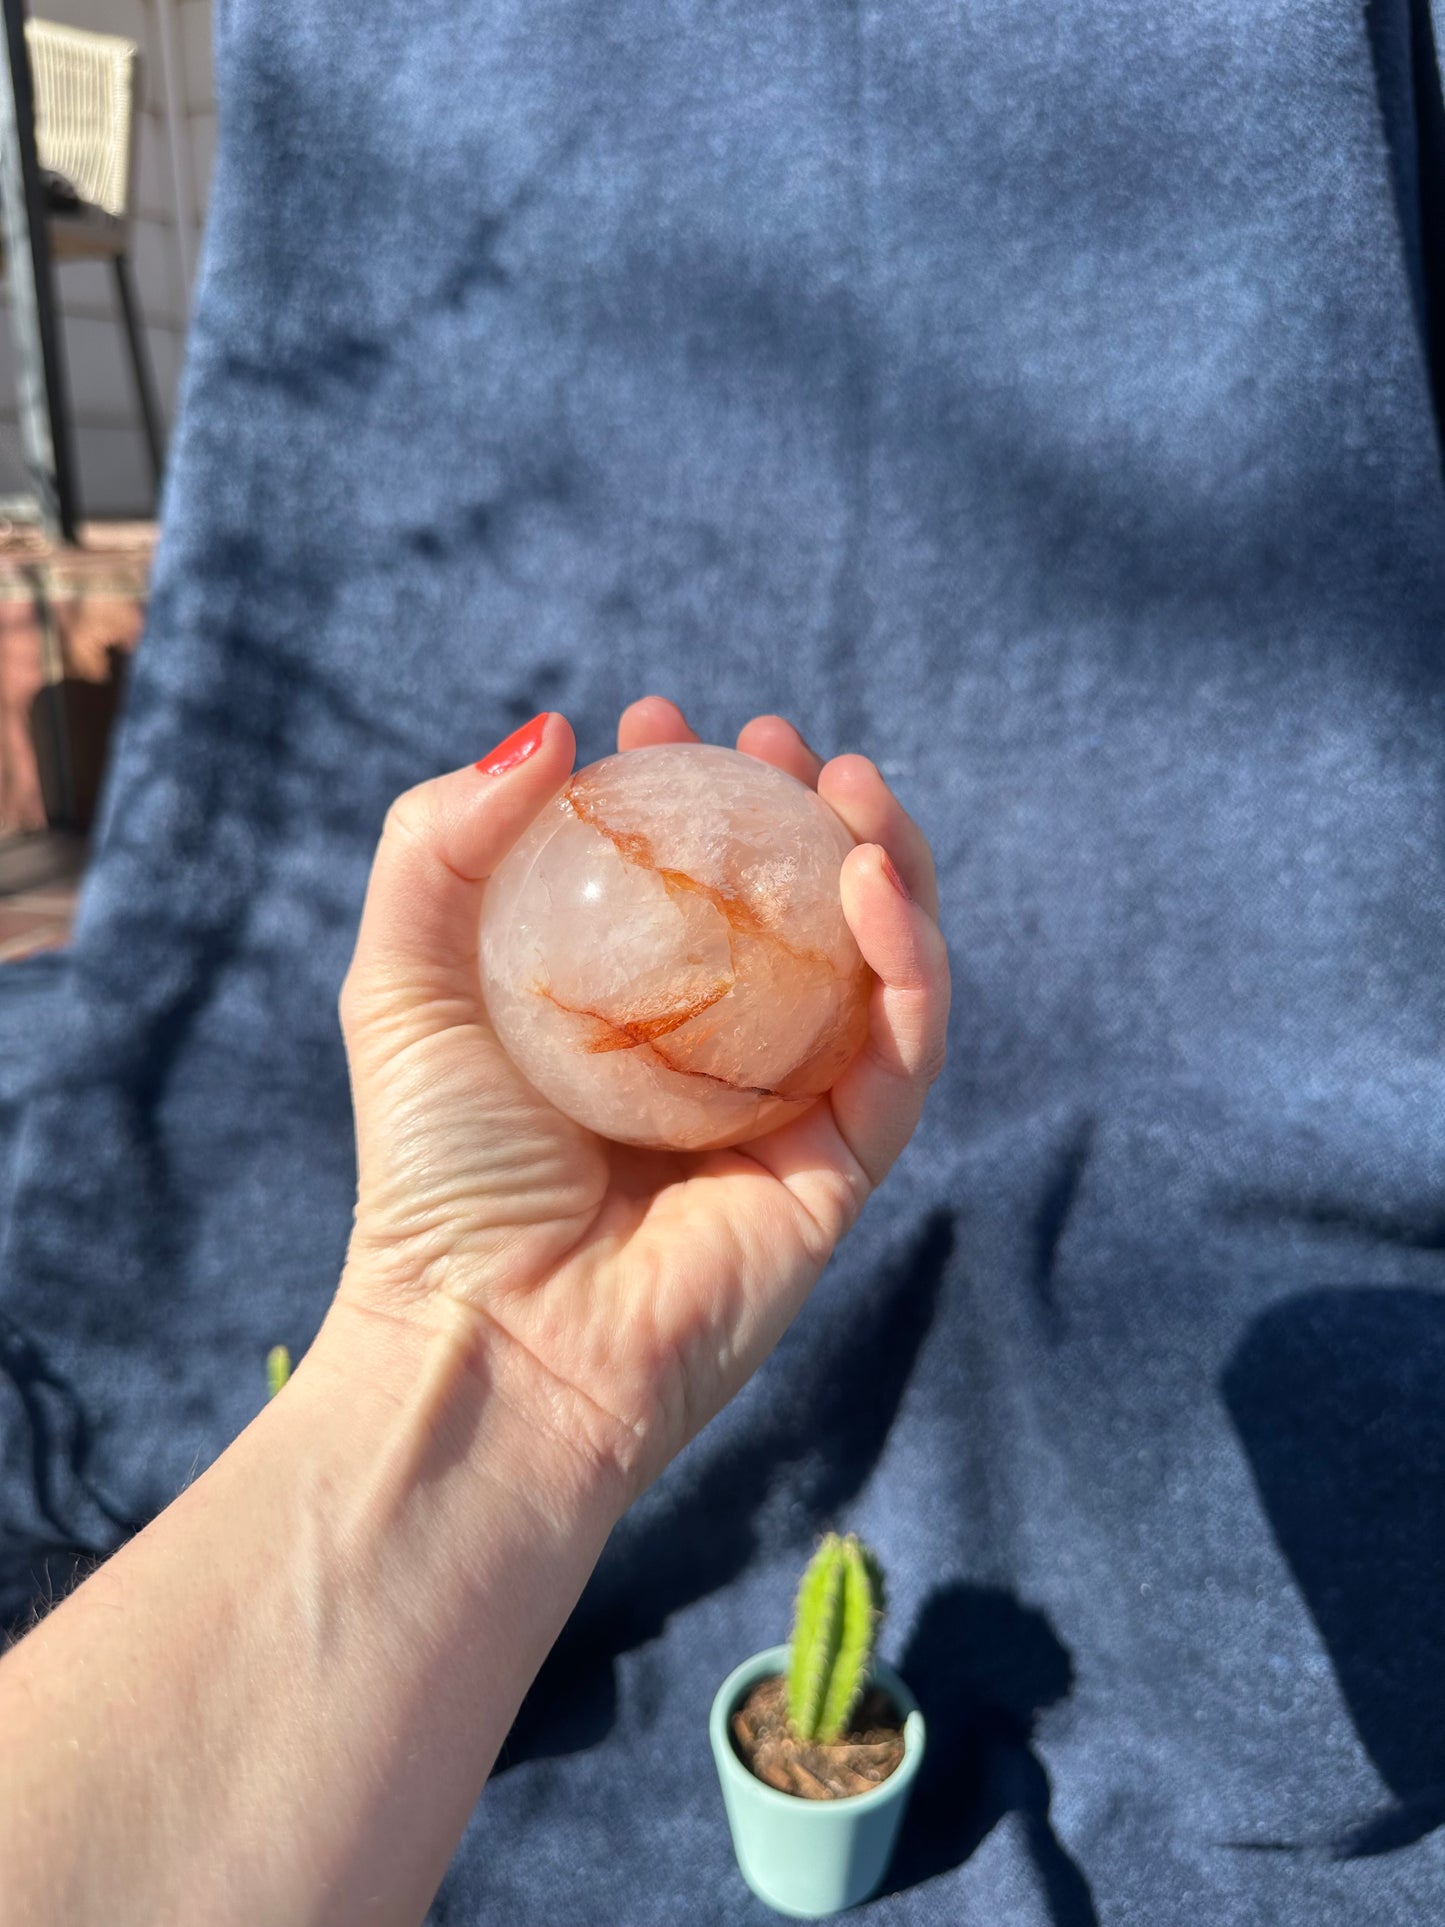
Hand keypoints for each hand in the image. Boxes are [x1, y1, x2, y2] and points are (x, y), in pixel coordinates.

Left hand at [334, 699, 949, 1504]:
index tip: (655, 723)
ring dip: (882, 864)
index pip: (679, 890)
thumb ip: (440, 847)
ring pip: (872, 972)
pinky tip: (870, 878)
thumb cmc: (436, 1174)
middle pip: (792, 918)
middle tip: (775, 740)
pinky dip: (907, 959)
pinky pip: (902, 1052)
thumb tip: (552, 732)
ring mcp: (784, 1118)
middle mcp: (712, 1065)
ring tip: (849, 779)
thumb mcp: (402, 982)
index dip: (682, 795)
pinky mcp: (840, 1174)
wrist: (488, 1342)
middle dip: (799, 813)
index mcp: (622, 1025)